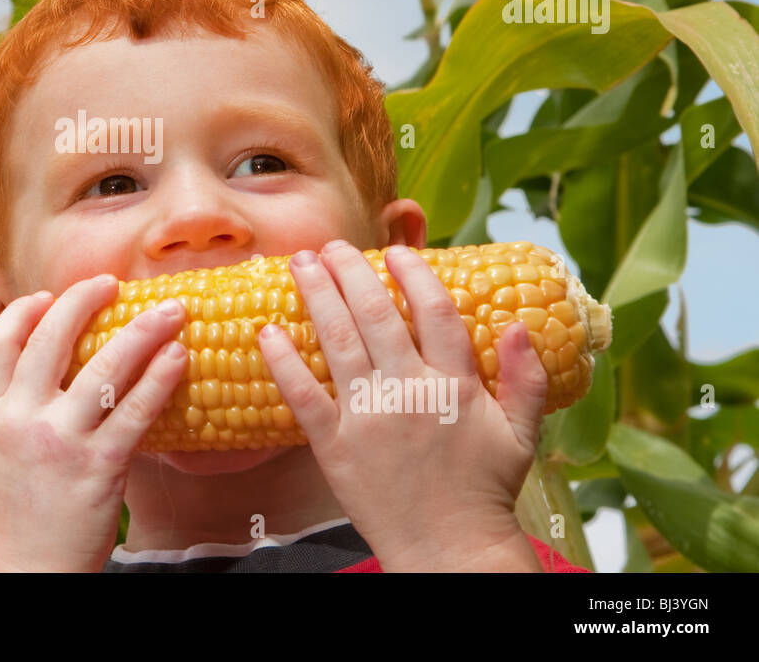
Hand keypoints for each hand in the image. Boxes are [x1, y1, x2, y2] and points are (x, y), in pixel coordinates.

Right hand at [0, 274, 189, 571]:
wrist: (23, 574)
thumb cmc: (20, 516)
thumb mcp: (2, 455)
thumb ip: (23, 411)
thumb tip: (63, 372)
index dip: (22, 311)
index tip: (46, 296)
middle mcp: (22, 420)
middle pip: (51, 338)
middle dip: (82, 299)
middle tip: (110, 282)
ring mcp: (60, 441)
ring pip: (103, 367)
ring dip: (142, 329)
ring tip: (170, 310)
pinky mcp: (99, 467)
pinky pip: (136, 410)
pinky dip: (160, 377)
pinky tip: (179, 357)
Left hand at [257, 241, 549, 570]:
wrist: (450, 548)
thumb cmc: (484, 491)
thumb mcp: (521, 434)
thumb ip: (525, 379)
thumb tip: (520, 324)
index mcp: (456, 385)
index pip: (434, 312)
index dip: (413, 274)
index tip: (395, 250)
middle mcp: (410, 392)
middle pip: (376, 316)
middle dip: (350, 272)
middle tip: (331, 245)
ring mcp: (370, 417)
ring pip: (338, 342)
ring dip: (317, 296)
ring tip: (300, 263)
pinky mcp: (336, 445)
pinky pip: (304, 395)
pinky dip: (283, 361)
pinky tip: (267, 331)